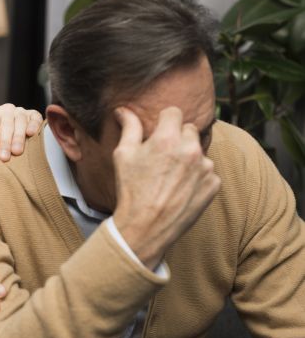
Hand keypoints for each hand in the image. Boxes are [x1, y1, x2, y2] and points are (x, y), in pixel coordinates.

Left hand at [0, 103, 42, 160]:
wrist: (3, 134)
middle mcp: (6, 109)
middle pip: (6, 123)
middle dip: (4, 141)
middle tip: (3, 157)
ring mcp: (20, 112)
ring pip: (20, 121)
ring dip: (18, 137)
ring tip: (17, 152)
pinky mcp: (33, 116)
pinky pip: (35, 118)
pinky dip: (34, 125)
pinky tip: (31, 134)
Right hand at [112, 107, 220, 268]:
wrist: (145, 227)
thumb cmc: (131, 190)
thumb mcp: (123, 156)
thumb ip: (129, 128)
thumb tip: (123, 110)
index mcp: (167, 139)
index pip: (174, 112)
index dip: (164, 121)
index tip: (158, 132)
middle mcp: (190, 150)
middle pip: (189, 130)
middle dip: (177, 138)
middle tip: (163, 157)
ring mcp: (205, 167)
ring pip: (199, 152)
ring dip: (188, 158)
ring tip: (170, 177)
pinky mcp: (214, 184)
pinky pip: (207, 172)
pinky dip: (197, 177)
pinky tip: (180, 189)